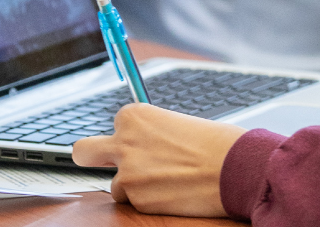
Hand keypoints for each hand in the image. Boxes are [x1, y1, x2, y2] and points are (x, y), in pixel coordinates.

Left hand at [71, 104, 245, 217]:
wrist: (235, 168)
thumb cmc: (215, 142)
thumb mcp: (178, 123)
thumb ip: (152, 133)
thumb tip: (145, 145)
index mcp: (135, 116)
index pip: (117, 124)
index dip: (132, 135)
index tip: (144, 141)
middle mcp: (124, 143)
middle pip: (84, 151)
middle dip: (91, 156)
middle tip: (101, 161)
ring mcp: (128, 174)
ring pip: (116, 184)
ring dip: (134, 185)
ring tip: (167, 180)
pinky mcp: (138, 201)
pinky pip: (135, 203)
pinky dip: (150, 200)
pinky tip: (173, 192)